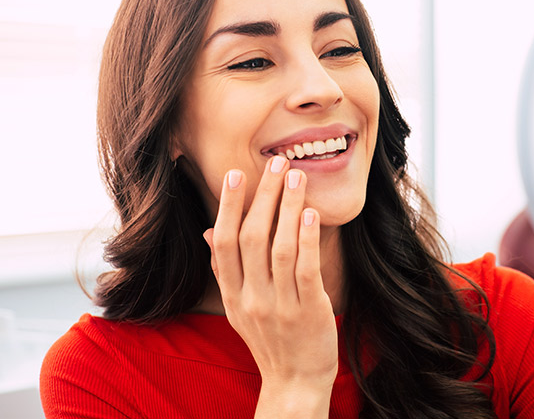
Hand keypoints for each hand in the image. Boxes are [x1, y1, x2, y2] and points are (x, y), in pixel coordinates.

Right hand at [204, 156, 337, 414]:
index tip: (236, 173)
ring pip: (280, 248)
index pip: (224, 242)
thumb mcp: (238, 307)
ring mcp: (280, 306)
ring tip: (297, 176)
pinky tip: (311, 214)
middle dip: (264, 196)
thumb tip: (209, 231)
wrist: (294, 382)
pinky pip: (306, 270)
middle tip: (276, 163)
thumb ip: (225, 269)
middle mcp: (251, 298)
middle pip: (251, 238)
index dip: (229, 206)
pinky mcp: (309, 312)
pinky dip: (307, 240)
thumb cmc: (269, 337)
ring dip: (288, 208)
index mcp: (232, 294)